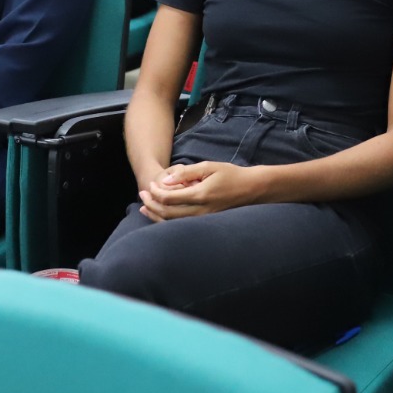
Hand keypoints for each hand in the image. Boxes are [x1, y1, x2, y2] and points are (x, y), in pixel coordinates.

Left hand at [138, 161, 263, 221]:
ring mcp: (203, 220)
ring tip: (144, 208)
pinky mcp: (205, 223)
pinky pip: (181, 225)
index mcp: (200, 195)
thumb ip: (186, 173)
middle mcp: (200, 211)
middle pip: (167, 213)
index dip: (155, 192)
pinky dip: (167, 221)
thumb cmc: (230, 175)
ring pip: (172, 223)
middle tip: (141, 195)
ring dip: (156, 215)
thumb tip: (165, 180)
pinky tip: (160, 216)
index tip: (149, 185)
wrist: (251, 189)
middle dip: (151, 205)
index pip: (169, 198)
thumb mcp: (209, 167)